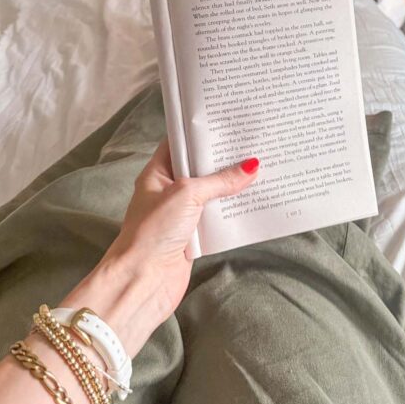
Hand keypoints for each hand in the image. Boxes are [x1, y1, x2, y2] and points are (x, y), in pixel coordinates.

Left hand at [66, 141, 258, 356]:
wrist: (142, 280)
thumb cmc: (153, 231)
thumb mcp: (187, 195)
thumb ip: (219, 181)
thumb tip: (250, 167)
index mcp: (158, 173)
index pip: (180, 144)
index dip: (201, 132)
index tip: (228, 122)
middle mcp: (169, 191)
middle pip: (200, 169)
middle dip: (224, 159)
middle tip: (253, 143)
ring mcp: (181, 214)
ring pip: (212, 194)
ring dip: (232, 186)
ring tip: (262, 168)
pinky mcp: (193, 236)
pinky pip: (217, 218)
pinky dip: (232, 212)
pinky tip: (253, 201)